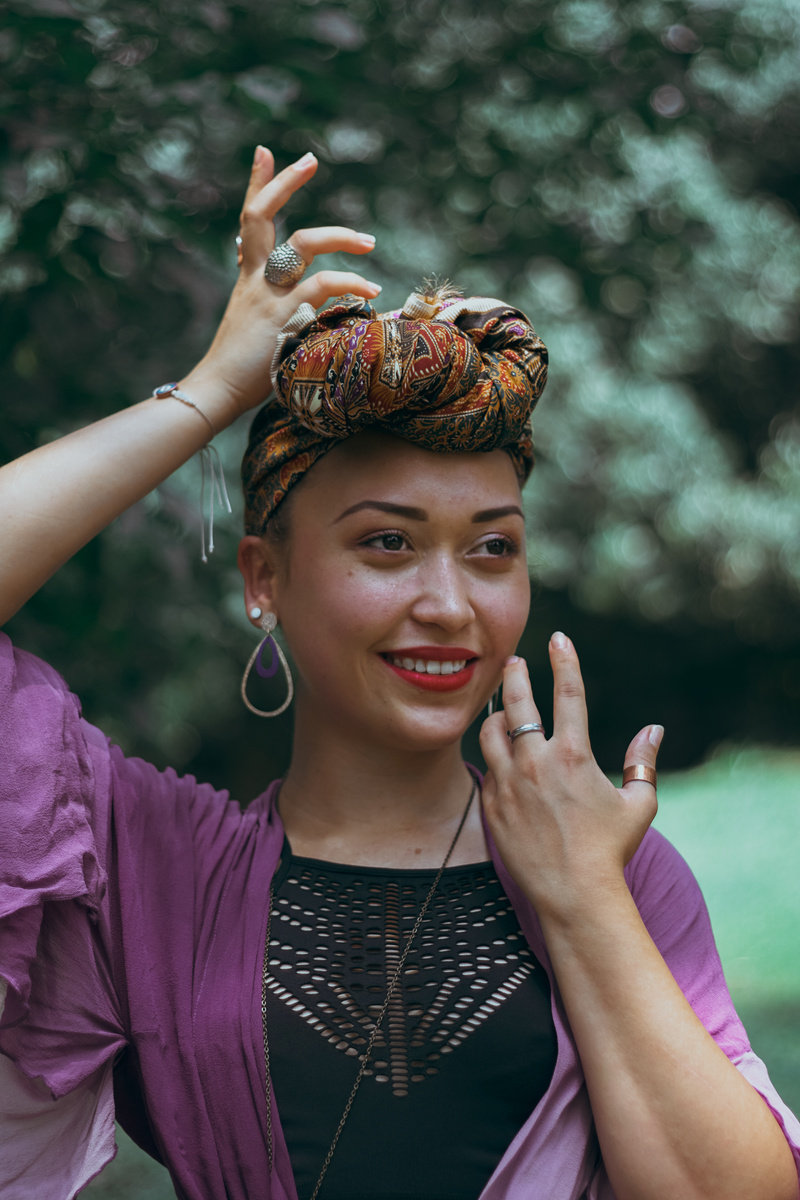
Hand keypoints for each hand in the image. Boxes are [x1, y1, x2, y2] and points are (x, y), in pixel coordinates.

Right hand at [184, 146, 381, 419]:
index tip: (265, 150)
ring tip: (368, 243)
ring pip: (302, 244)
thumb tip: (307, 310)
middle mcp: (254, 279)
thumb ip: (275, 311)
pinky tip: (370, 290)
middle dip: (285, 183)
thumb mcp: (254, 330)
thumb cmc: (239, 372)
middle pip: (262, 216)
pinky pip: (322, 286)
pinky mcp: (285, 315)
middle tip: (311, 160)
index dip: (258, 184)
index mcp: (247, 279)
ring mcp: (268, 294)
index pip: (250, 221)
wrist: (217, 391)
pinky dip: (349, 283)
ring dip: (339, 236)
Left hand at [479, 632, 662, 923]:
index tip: (558, 638)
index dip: (564, 660)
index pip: (568, 693)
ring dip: (496, 715)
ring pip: (490, 732)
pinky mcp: (492, 804)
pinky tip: (499, 756)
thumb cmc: (611, 851)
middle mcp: (537, 763)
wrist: (574, 894)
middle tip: (513, 660)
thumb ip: (643, 763)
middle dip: (515, 674)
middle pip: (517, 702)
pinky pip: (486, 768)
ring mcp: (509, 783)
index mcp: (574, 755)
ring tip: (501, 710)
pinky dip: (493, 757)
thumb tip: (654, 729)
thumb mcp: (639, 805)